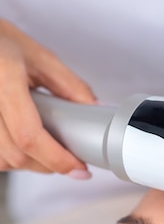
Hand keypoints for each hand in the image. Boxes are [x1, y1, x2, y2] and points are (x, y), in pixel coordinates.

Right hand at [0, 19, 95, 175]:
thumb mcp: (39, 56)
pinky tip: (21, 146)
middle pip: (16, 155)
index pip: (29, 136)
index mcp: (4, 78)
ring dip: (27, 164)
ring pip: (1, 161)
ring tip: (44, 151)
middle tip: (68, 161)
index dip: (57, 159)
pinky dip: (9, 157)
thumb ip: (69, 85)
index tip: (78, 167)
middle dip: (48, 165)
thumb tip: (94, 110)